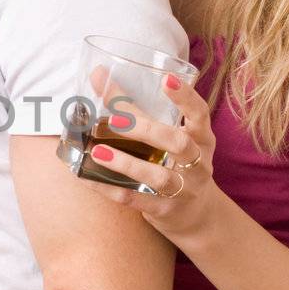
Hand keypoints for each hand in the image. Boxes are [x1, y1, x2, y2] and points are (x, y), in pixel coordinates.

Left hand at [85, 74, 219, 247]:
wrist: (195, 215)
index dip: (186, 97)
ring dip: (126, 163)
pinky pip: (135, 199)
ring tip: (97, 150)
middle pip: (178, 143)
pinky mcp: (165, 210)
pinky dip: (109, 188)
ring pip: (159, 177)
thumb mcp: (165, 137)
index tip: (167, 79)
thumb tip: (98, 74)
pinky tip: (87, 177)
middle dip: (147, 131)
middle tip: (114, 120)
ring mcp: (184, 189)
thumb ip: (135, 109)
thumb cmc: (175, 163)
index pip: (200, 113)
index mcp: (201, 138)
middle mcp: (198, 163)